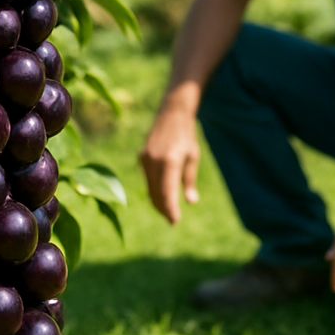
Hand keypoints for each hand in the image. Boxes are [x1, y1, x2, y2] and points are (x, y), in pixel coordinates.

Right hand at [138, 106, 200, 223]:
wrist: (171, 113)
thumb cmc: (186, 135)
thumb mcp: (192, 156)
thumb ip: (189, 180)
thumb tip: (191, 202)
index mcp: (170, 160)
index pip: (167, 192)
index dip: (170, 209)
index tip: (175, 221)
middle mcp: (154, 160)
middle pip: (156, 193)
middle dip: (164, 208)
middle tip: (173, 221)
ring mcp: (145, 158)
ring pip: (149, 188)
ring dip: (157, 201)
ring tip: (167, 212)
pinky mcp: (141, 156)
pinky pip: (147, 179)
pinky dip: (153, 189)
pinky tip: (161, 195)